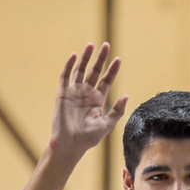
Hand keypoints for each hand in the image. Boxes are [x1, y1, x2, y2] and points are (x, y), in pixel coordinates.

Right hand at [49, 42, 128, 156]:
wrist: (70, 144)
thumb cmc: (88, 138)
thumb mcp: (107, 124)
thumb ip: (117, 110)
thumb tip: (126, 96)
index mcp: (98, 100)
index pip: (106, 80)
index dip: (112, 70)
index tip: (118, 59)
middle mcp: (86, 94)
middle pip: (94, 71)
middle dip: (100, 59)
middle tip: (106, 45)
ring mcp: (74, 93)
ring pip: (80, 70)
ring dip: (85, 58)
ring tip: (91, 45)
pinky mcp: (63, 94)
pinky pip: (65, 77)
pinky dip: (69, 66)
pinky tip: (74, 56)